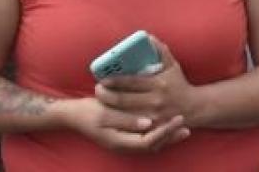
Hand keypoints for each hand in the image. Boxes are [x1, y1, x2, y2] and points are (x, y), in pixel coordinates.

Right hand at [64, 97, 189, 152]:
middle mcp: (124, 146)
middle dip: (170, 136)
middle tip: (186, 125)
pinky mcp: (125, 138)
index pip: (149, 141)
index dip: (164, 132)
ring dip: (167, 136)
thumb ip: (126, 120)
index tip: (177, 119)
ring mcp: (124, 144)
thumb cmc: (88, 112)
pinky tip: (166, 125)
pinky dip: (158, 133)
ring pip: (151, 144)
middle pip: (153, 145)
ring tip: (182, 127)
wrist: (73, 116)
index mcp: (120, 142)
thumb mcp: (105, 114)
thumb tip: (148, 123)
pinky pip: (146, 139)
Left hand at [95, 37, 197, 125]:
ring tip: (101, 102)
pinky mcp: (153, 129)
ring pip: (124, 114)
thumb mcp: (172, 65)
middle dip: (107, 96)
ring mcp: (153, 117)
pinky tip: (112, 115)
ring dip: (110, 108)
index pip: (131, 82)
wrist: (194, 108)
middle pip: (124, 100)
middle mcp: (155, 101)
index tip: (103, 79)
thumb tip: (148, 37)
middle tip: (97, 90)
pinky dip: (120, 120)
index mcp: (158, 84)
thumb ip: (160, 50)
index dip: (115, 80)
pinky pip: (132, 125)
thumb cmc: (179, 84)